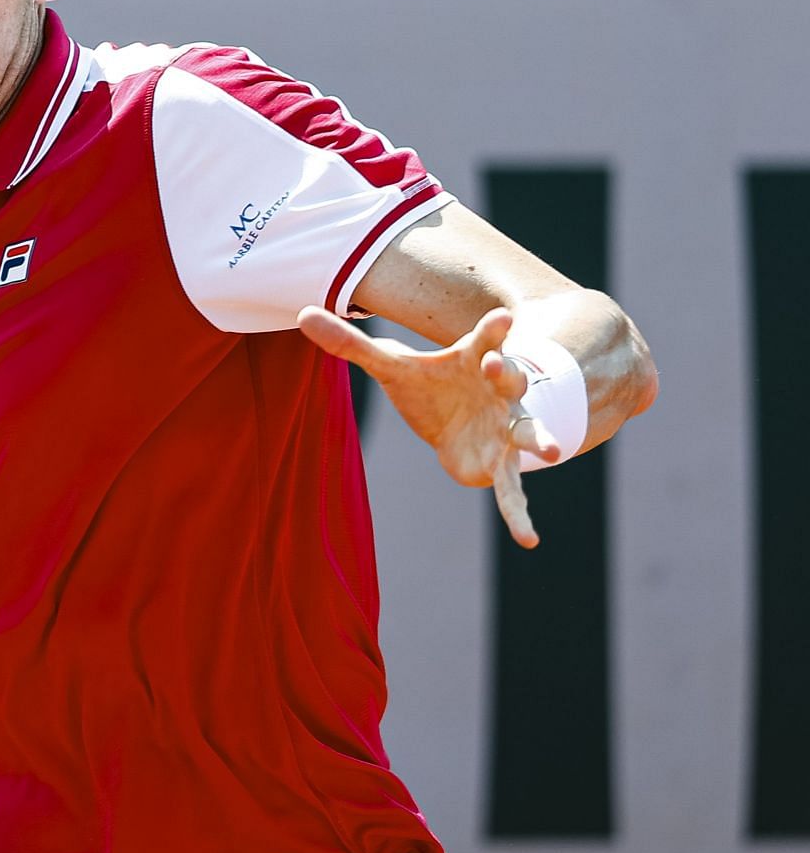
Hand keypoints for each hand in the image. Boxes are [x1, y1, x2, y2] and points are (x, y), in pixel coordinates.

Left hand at [297, 306, 562, 548]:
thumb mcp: (389, 365)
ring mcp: (506, 427)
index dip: (495, 329)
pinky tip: (529, 539)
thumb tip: (300, 313)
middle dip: (509, 373)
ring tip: (552, 452)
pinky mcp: (500, 463)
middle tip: (500, 368)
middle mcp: (499, 391)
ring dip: (540, 438)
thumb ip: (350, 344)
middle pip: (512, 379)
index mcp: (476, 359)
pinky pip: (513, 489)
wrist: (452, 419)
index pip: (487, 339)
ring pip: (527, 431)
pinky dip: (518, 513)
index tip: (504, 317)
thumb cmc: (429, 383)